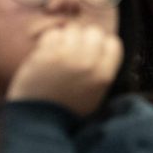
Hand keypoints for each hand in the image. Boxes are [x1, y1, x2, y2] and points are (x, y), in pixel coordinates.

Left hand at [6, 24, 122, 116]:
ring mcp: (67, 56)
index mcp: (104, 75)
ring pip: (72, 30)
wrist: (39, 122)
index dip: (102, 45)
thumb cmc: (67, 111)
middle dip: (84, 39)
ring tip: (58, 55)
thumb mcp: (95, 94)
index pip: (113, 43)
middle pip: (94, 32)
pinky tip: (46, 55)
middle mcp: (88, 62)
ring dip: (66, 39)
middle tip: (74, 52)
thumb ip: (101, 70)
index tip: (92, 52)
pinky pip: (52, 34)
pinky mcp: (46, 54)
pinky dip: (49, 42)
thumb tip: (99, 48)